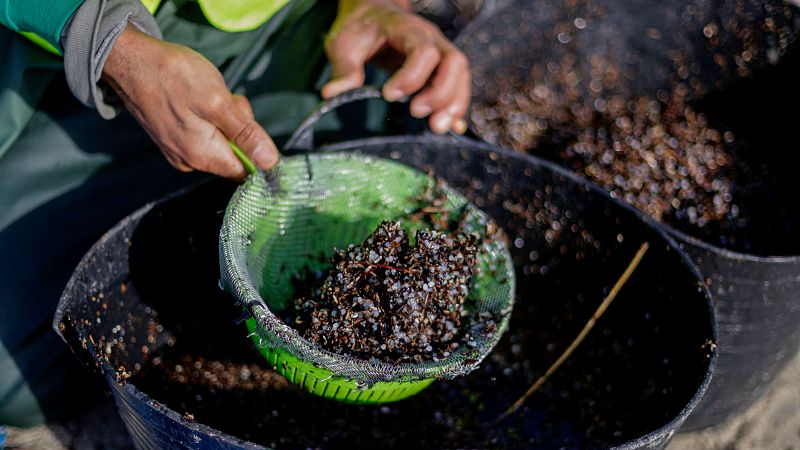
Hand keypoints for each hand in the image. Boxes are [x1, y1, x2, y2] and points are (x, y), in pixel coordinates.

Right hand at [102, 26, 277, 178]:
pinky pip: (204, 134)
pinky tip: (196, 98)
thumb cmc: (173, 76)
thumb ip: (246, 135)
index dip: (256, 150)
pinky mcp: (173, 137)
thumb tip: (270, 162)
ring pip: (220, 142)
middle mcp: (190, 161)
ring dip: (224, 119)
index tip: (248, 124)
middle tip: (226, 100)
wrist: (130, 60)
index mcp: (202, 157)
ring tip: (207, 94)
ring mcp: (179, 150)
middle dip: (238, 128)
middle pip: (233, 155)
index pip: (245, 171)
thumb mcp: (219, 102)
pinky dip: (208, 117)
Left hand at [322, 0, 469, 133]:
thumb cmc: (359, 29)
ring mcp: (440, 52)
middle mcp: (431, 38)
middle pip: (453, 62)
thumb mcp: (343, 44)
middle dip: (439, 93)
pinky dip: (456, 107)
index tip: (388, 95)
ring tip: (435, 128)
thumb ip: (343, 69)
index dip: (411, 76)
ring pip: (460, 75)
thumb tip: (331, 95)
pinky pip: (459, 85)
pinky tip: (451, 126)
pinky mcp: (442, 68)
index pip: (423, 50)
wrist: (372, 16)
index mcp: (406, 28)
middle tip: (416, 113)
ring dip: (452, 104)